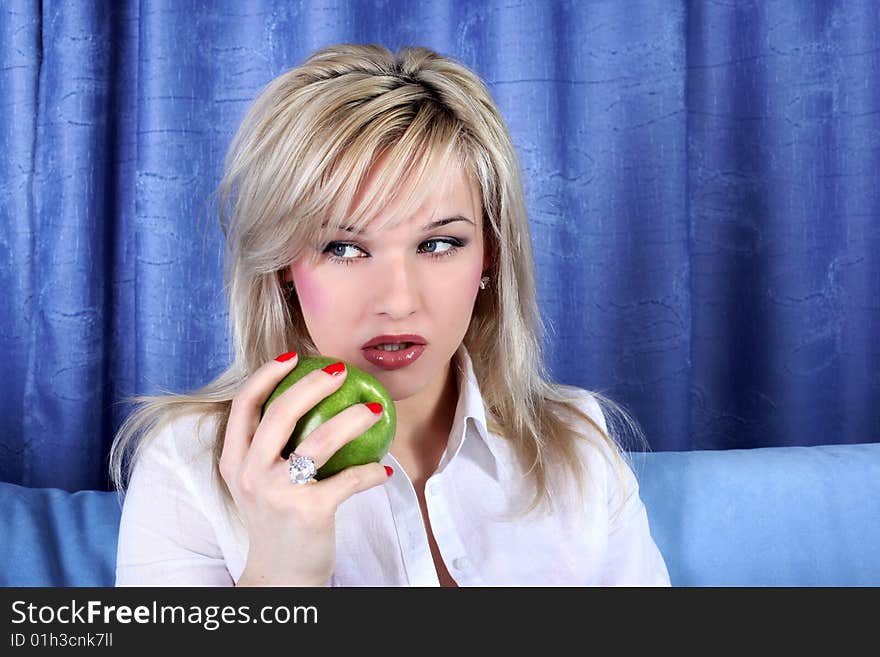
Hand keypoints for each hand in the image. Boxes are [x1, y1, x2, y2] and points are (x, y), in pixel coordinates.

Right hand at [220, 351, 390, 585]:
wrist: (280, 576)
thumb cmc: (276, 520)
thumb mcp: (256, 483)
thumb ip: (266, 447)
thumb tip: (303, 397)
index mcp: (233, 461)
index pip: (243, 405)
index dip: (267, 375)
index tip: (293, 356)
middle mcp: (249, 473)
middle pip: (281, 413)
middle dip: (313, 384)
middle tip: (340, 372)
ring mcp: (277, 493)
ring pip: (320, 441)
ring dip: (354, 420)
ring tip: (375, 410)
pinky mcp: (309, 511)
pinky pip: (349, 479)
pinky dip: (370, 472)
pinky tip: (382, 469)